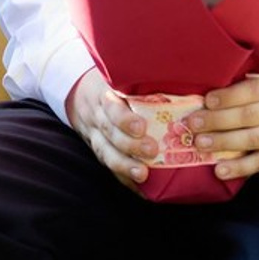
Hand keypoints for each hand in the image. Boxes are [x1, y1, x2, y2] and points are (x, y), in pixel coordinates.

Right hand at [65, 68, 159, 190]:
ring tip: (143, 175)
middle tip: (152, 150)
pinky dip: (123, 178)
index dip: (124, 119)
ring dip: (124, 166)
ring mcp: (94, 135)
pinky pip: (107, 165)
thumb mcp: (118, 73)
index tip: (141, 126)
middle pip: (110, 134)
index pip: (111, 108)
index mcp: (104, 95)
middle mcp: (96, 116)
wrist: (78, 92)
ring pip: (105, 152)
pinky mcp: (97, 149)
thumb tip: (179, 71)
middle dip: (130, 145)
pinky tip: (140, 188)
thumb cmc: (111, 81)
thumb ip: (142, 75)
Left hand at [187, 74, 258, 181]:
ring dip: (224, 142)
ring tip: (200, 144)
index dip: (230, 96)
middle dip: (218, 120)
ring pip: (253, 139)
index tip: (208, 100)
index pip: (254, 90)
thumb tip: (207, 82)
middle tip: (193, 123)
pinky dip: (239, 167)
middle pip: (249, 115)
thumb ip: (245, 79)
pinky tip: (220, 170)